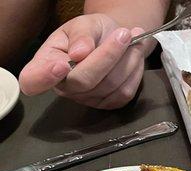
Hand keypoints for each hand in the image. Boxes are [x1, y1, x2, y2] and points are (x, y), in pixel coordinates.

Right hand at [19, 14, 149, 108]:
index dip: (44, 78)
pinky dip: (134, 71)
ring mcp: (86, 99)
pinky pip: (125, 92)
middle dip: (107, 55)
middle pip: (83, 81)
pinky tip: (135, 54)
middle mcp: (63, 87)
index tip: (61, 65)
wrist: (116, 38)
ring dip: (127, 60)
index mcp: (45, 63)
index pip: (32, 81)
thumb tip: (78, 53)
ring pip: (109, 86)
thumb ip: (81, 35)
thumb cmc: (93, 31)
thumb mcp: (85, 23)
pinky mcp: (108, 104)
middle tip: (124, 33)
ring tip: (132, 37)